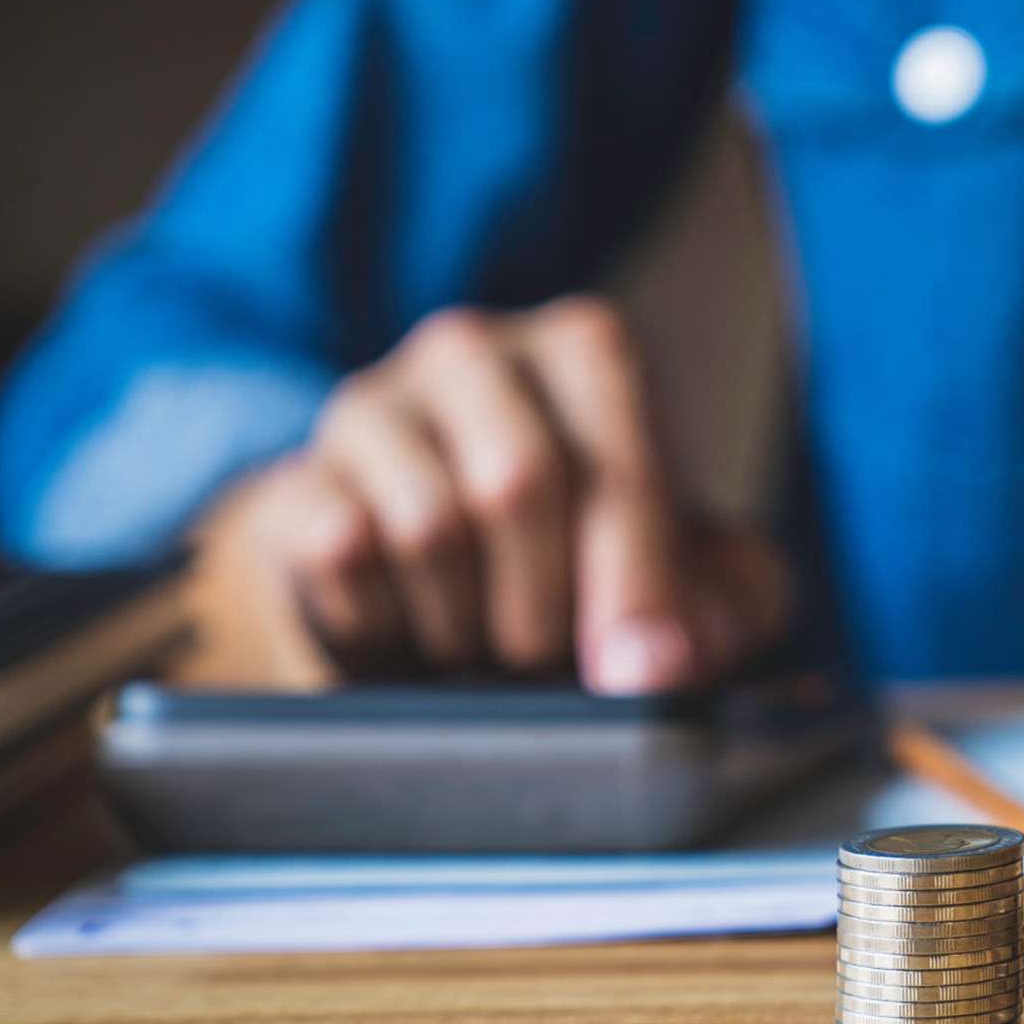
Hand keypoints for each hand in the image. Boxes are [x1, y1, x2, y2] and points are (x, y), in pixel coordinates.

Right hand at [192, 296, 789, 693]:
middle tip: (550, 660)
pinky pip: (340, 558)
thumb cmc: (587, 566)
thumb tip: (671, 658)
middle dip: (545, 605)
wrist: (435, 587)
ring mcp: (371, 407)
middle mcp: (473, 351)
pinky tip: (409, 627)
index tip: (639, 673)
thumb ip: (728, 608)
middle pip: (517, 481)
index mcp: (586, 351)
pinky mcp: (295, 481)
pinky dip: (386, 624)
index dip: (635, 576)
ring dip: (467, 623)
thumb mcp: (693, 581)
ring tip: (482, 640)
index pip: (617, 456)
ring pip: (426, 527)